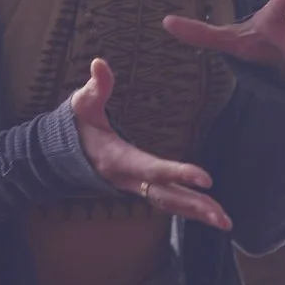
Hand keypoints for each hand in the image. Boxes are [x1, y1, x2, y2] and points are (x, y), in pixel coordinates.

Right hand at [68, 57, 231, 230]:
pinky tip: (210, 214)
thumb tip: (99, 62)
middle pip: (166, 197)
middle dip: (194, 207)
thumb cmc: (75, 128)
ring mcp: (135, 186)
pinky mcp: (140, 187)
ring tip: (225, 222)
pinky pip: (167, 201)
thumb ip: (96, 86)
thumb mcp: (82, 105)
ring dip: (196, 213)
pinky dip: (188, 210)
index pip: (153, 169)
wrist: (59, 156)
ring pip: (169, 203)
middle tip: (223, 218)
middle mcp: (129, 179)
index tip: (206, 179)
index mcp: (119, 160)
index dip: (178, 173)